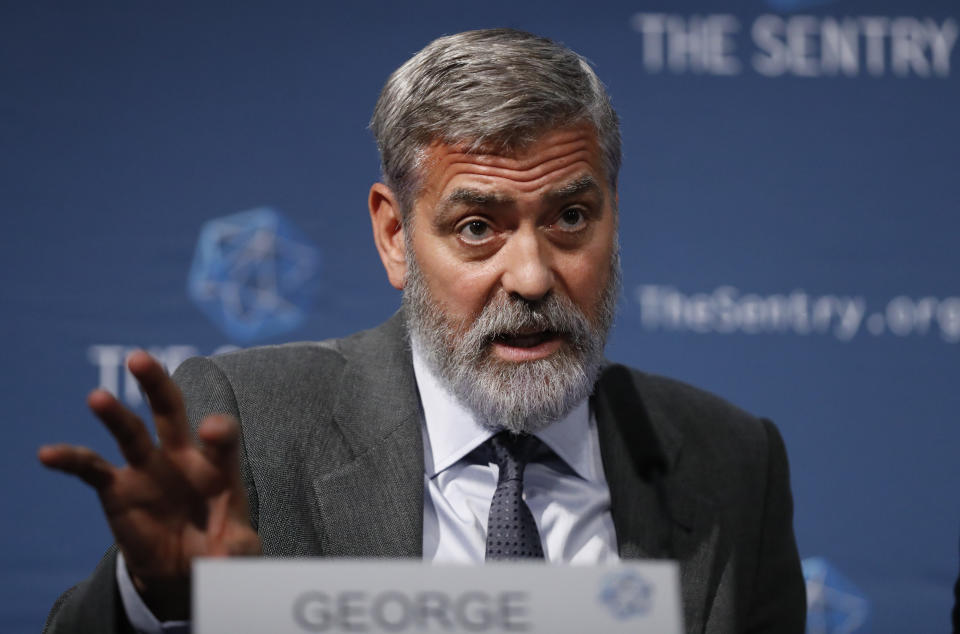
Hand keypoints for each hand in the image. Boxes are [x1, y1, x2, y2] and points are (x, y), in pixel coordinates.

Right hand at [38, 351, 260, 619]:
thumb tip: (232, 552)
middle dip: (157, 384)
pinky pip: (91, 470)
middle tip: (139, 359)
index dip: (219, 430)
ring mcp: (148, 470)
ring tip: (96, 397)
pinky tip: (48, 454)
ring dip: (113, 415)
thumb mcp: (238, 555)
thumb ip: (239, 550)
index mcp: (219, 467)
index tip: (211, 429)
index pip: (222, 437)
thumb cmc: (220, 550)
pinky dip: (71, 460)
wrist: (186, 570)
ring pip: (129, 433)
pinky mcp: (118, 488)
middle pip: (170, 411)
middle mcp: (182, 458)